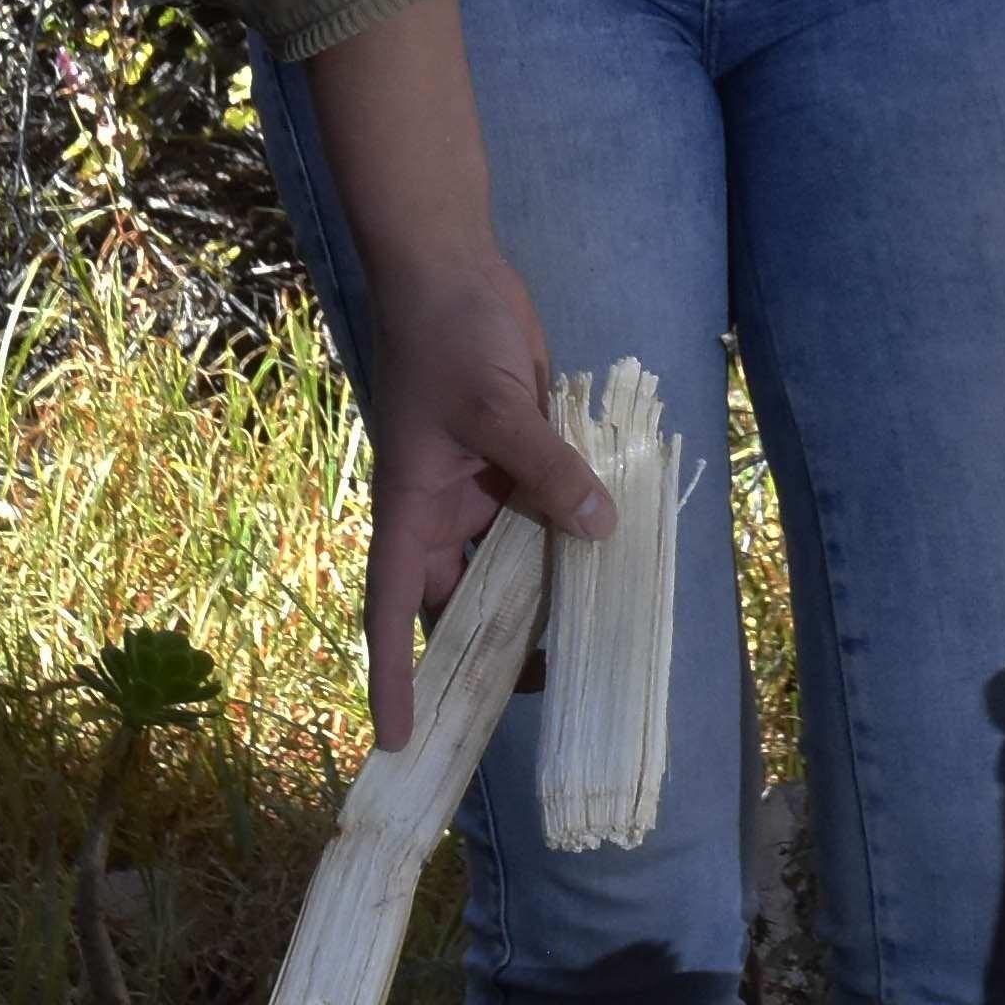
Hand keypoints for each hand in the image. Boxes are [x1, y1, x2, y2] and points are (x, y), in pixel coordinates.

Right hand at [351, 241, 611, 749]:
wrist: (450, 266)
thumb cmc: (448, 336)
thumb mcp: (498, 406)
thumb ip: (547, 469)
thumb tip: (599, 530)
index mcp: (411, 508)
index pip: (393, 608)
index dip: (394, 676)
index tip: (401, 739)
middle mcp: (441, 510)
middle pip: (459, 598)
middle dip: (492, 648)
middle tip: (547, 690)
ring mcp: (479, 486)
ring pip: (508, 560)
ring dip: (540, 592)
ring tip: (590, 639)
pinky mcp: (514, 458)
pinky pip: (541, 512)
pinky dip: (569, 535)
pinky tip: (610, 560)